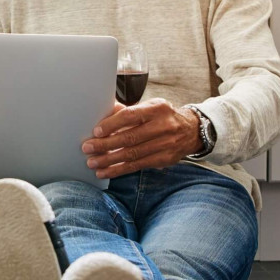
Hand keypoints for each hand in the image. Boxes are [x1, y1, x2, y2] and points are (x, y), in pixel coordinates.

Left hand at [81, 99, 202, 178]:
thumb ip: (128, 110)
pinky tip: (105, 172)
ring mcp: (165, 144)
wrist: (192, 130)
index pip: (130, 116)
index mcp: (156, 109)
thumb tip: (103, 111)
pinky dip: (119, 170)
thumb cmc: (162, 116)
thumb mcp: (149, 107)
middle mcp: (163, 126)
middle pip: (130, 137)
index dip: (112, 124)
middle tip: (87, 148)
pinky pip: (138, 166)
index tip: (96, 132)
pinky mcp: (165, 159)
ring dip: (109, 160)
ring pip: (133, 154)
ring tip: (92, 163)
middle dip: (106, 144)